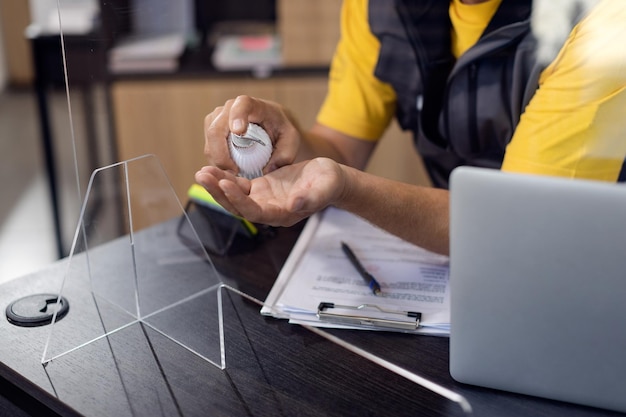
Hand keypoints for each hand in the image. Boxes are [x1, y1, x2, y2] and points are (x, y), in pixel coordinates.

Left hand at [195, 158, 345, 226]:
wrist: (330, 179)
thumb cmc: (329, 183)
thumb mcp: (324, 187)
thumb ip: (310, 198)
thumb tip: (294, 204)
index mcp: (281, 214)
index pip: (254, 212)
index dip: (238, 199)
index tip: (226, 183)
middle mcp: (267, 211)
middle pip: (237, 206)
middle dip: (219, 192)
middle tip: (203, 175)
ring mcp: (262, 200)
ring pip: (233, 196)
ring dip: (217, 185)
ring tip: (202, 171)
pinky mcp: (259, 188)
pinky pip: (238, 185)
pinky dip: (224, 177)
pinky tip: (212, 168)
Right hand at [203, 95, 301, 175]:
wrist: (270, 123)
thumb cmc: (281, 129)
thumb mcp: (291, 140)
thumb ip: (285, 154)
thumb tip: (267, 171)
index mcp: (253, 105)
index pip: (241, 105)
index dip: (237, 116)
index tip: (239, 131)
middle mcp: (230, 107)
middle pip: (216, 129)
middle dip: (222, 154)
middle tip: (235, 172)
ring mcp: (217, 117)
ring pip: (210, 142)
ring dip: (219, 161)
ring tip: (235, 173)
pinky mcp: (210, 129)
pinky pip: (209, 148)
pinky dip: (217, 161)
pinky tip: (230, 169)